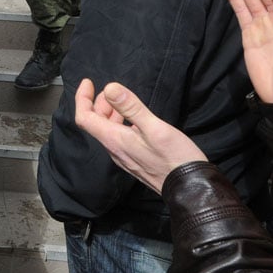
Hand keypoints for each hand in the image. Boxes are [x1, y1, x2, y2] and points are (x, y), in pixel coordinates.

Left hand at [73, 79, 206, 194]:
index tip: (88, 82)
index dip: (82, 98)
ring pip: (107, 131)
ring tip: (120, 101)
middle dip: (97, 103)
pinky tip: (134, 120)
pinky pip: (119, 139)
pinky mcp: (135, 160)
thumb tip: (109, 88)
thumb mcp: (154, 128)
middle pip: (95, 124)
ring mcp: (125, 157)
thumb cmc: (175, 158)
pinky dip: (120, 123)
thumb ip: (131, 108)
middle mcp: (115, 150)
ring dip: (109, 113)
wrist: (190, 189)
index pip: (85, 118)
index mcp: (114, 140)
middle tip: (109, 90)